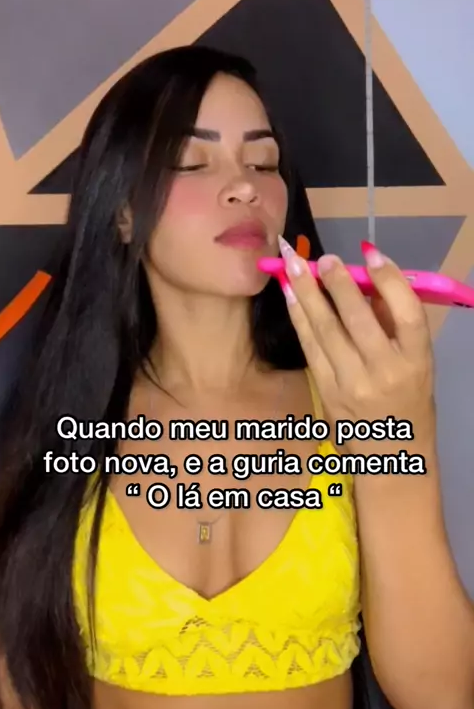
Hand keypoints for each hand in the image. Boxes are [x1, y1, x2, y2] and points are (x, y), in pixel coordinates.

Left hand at [278, 237, 435, 456]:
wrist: (392, 453)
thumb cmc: (409, 397)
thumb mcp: (417, 361)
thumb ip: (394, 323)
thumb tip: (363, 279)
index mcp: (417, 360)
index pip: (406, 314)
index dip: (389, 281)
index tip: (371, 254)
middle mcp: (385, 372)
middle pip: (358, 318)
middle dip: (336, 283)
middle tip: (322, 257)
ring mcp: (351, 384)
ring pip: (325, 330)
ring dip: (307, 294)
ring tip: (294, 265)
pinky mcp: (326, 391)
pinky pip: (309, 347)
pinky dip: (298, 318)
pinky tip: (290, 296)